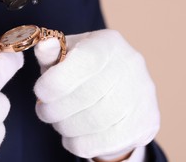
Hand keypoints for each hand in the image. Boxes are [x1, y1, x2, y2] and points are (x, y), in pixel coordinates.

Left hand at [33, 29, 159, 159]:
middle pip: (87, 95)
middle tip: (43, 111)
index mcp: (108, 43)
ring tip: (57, 122)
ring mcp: (142, 94)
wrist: (121, 90)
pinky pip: (106, 141)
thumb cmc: (84, 70)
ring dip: (66, 126)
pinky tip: (71, 137)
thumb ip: (51, 53)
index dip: (56, 81)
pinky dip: (80, 143)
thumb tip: (43, 45)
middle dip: (55, 108)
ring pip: (95, 120)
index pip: (84, 61)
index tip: (40, 91)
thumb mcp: (66, 56)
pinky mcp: (146, 121)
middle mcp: (131, 64)